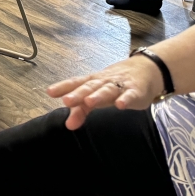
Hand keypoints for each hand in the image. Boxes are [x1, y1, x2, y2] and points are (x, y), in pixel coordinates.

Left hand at [47, 55, 165, 128]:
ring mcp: (120, 85)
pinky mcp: (135, 91)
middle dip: (78, 93)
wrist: (145, 70)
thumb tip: (68, 125)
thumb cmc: (114, 84)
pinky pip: (130, 95)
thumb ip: (81, 110)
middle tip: (66, 100)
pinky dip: (125, 99)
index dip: (63, 87)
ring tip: (89, 102)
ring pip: (107, 89)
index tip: (50, 92)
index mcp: (93, 82)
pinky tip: (120, 105)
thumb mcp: (97, 95)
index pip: (76, 83)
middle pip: (90, 86)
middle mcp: (104, 81)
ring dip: (98, 95)